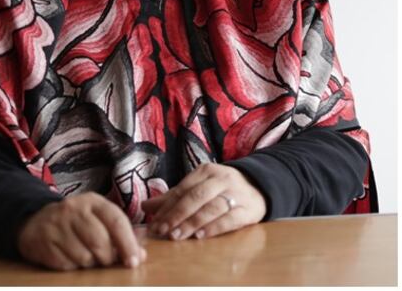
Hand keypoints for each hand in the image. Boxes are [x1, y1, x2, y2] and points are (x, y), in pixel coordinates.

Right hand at [17, 192, 145, 270]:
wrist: (36, 222)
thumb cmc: (77, 223)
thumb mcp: (98, 219)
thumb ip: (121, 234)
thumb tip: (140, 254)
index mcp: (92, 201)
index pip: (116, 221)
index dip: (128, 244)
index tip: (133, 261)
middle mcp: (72, 209)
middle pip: (100, 242)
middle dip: (107, 258)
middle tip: (105, 260)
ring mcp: (56, 225)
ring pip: (84, 256)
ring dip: (90, 263)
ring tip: (85, 254)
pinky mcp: (44, 242)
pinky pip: (68, 264)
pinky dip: (73, 265)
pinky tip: (69, 255)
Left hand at [142, 163, 265, 240]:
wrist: (260, 187)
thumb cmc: (222, 189)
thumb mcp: (199, 187)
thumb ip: (173, 197)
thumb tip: (146, 206)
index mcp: (205, 171)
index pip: (182, 189)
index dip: (166, 207)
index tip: (154, 222)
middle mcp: (221, 180)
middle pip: (195, 197)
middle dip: (176, 215)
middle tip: (162, 231)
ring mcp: (236, 194)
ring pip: (211, 208)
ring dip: (192, 223)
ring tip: (177, 235)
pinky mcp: (249, 210)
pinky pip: (230, 219)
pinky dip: (214, 227)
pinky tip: (201, 236)